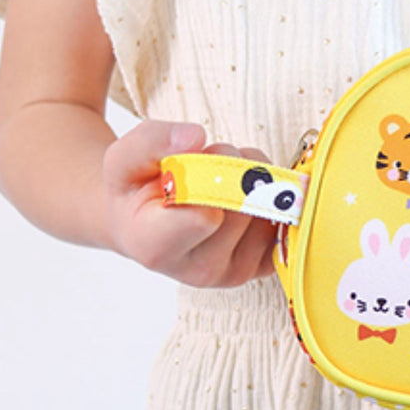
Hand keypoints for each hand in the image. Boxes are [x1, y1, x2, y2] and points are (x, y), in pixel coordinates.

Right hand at [102, 120, 278, 286]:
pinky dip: (271, 199)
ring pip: (269, 208)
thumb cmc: (135, 193)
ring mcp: (235, 273)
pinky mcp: (262, 267)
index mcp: (156, 247)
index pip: (203, 217)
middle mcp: (199, 269)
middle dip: (231, 168)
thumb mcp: (122, 159)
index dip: (207, 183)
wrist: (149, 226)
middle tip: (206, 163)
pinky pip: (286, 222)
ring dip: (253, 178)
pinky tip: (243, 197)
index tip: (189, 170)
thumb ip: (151, 141)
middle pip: (243, 205)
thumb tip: (195, 137)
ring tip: (222, 178)